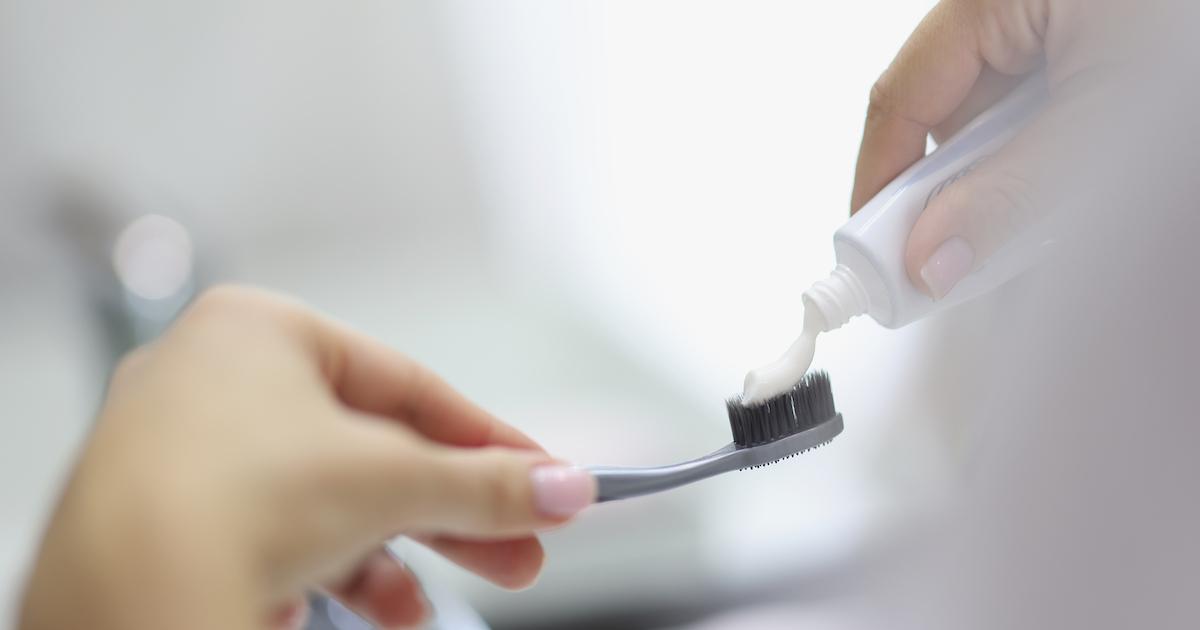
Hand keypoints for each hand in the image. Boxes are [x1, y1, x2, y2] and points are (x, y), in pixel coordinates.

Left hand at [19, 286, 594, 629]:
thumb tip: (562, 489)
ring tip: (420, 610)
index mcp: (260, 329)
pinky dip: (315, 571)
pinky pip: (265, 536)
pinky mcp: (162, 520)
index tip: (541, 479)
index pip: (408, 383)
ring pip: (319, 500)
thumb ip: (487, 484)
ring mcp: (178, 452)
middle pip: (370, 450)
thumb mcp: (393, 483)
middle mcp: (210, 378)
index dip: (488, 439)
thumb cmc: (230, 499)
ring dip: (386, 556)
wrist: (122, 600)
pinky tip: (334, 606)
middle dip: (449, 512)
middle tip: (517, 552)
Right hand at [851, 0, 1132, 298]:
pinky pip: (1054, 115)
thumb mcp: (1105, 126)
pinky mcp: (1106, 46)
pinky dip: (1060, 163)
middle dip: (959, 194)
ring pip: (1008, 122)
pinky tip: (1081, 195)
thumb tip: (932, 256)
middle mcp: (1024, 4)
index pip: (904, 95)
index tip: (875, 250)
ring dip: (1018, 184)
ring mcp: (1066, 25)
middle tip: (961, 262)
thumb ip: (1010, 197)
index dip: (880, 178)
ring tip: (1048, 224)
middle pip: (955, 114)